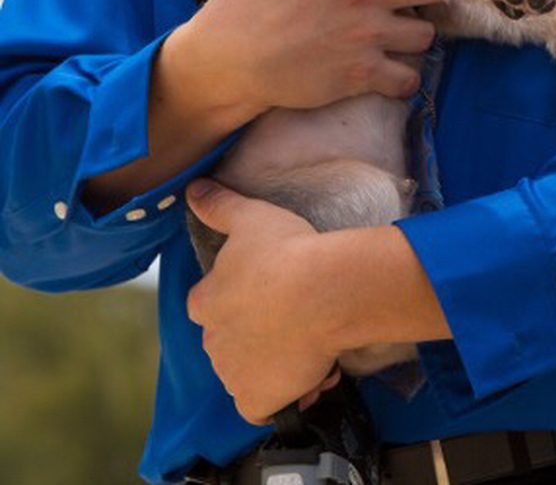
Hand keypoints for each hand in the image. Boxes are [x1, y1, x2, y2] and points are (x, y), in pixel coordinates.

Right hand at [169, 0, 438, 116]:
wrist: (231, 56)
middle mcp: (370, 3)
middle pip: (432, 0)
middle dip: (426, 3)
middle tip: (410, 8)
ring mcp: (368, 42)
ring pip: (424, 41)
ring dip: (416, 42)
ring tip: (400, 42)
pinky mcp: (361, 77)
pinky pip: (407, 83)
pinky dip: (404, 81)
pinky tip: (391, 76)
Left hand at [186, 180, 341, 424]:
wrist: (322, 291)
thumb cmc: (286, 250)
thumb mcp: (249, 216)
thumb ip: (218, 204)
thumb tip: (192, 189)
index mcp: (205, 300)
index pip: (208, 304)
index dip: (237, 300)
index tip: (266, 291)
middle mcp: (211, 340)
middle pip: (227, 341)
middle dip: (255, 334)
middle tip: (294, 317)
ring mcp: (232, 374)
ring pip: (246, 373)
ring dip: (271, 364)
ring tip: (309, 344)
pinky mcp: (256, 401)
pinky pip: (263, 406)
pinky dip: (282, 397)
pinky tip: (310, 375)